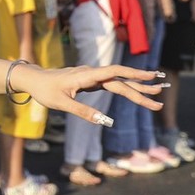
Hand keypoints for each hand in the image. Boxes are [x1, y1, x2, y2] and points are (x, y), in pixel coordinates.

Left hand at [17, 64, 163, 125]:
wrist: (33, 79)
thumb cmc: (45, 90)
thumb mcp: (62, 103)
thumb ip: (83, 112)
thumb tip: (105, 121)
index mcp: (86, 76)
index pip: (114, 73)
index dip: (133, 74)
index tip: (151, 76)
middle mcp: (91, 73)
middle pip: (121, 80)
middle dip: (141, 88)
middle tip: (161, 96)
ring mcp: (92, 77)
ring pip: (118, 81)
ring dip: (137, 87)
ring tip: (156, 92)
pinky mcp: (90, 81)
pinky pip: (111, 84)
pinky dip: (125, 88)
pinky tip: (137, 92)